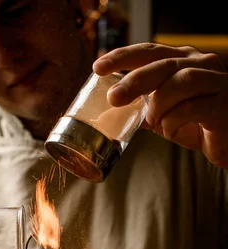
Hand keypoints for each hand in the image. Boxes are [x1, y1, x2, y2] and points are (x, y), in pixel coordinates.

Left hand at [93, 43, 227, 168]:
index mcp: (184, 61)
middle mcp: (201, 65)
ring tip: (152, 120)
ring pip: (180, 82)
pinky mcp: (222, 107)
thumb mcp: (165, 114)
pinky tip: (169, 132)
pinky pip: (193, 108)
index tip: (98, 67)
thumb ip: (142, 109)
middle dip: (134, 80)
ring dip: (158, 103)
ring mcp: (215, 83)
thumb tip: (110, 114)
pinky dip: (174, 122)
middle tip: (113, 98)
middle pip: (163, 64)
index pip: (150, 51)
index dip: (123, 56)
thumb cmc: (198, 123)